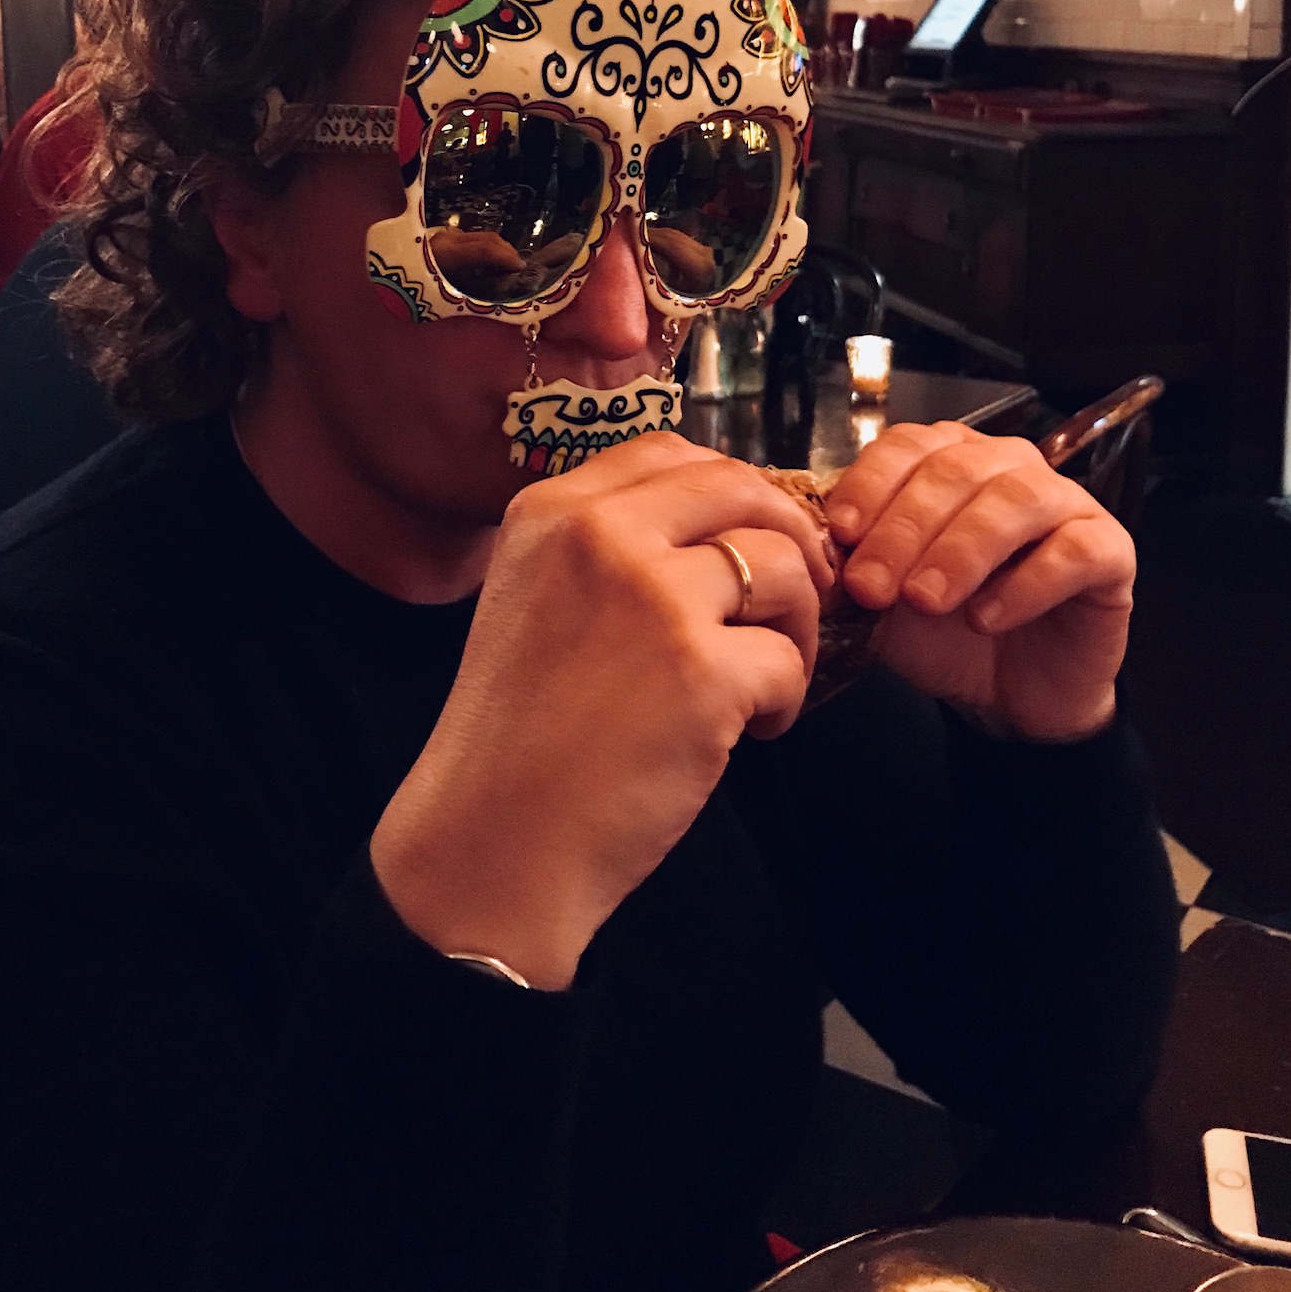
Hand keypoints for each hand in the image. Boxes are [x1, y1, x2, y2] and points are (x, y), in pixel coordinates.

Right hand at [371, 433, 830, 989]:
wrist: (493, 839)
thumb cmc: (519, 735)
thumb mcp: (531, 597)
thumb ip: (602, 546)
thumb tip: (716, 519)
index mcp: (552, 511)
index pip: (671, 452)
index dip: (730, 490)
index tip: (750, 534)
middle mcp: (600, 535)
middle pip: (740, 489)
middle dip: (788, 538)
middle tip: (797, 594)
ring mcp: (652, 598)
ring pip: (783, 566)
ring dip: (796, 624)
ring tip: (765, 681)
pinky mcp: (701, 670)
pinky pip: (787, 658)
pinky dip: (784, 699)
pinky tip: (748, 731)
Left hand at [824, 423, 1133, 744]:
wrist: (1008, 693)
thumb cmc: (944, 631)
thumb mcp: (882, 601)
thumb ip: (855, 567)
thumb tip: (814, 549)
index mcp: (949, 462)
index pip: (908, 444)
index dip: (871, 483)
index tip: (840, 532)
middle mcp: (1009, 468)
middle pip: (956, 469)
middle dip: (905, 528)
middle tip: (872, 586)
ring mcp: (1065, 505)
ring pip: (1016, 499)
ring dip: (961, 550)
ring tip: (926, 601)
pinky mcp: (1109, 552)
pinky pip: (1074, 550)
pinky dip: (1025, 583)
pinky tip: (986, 618)